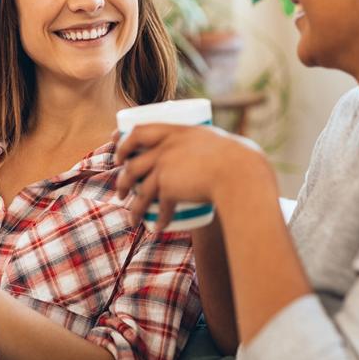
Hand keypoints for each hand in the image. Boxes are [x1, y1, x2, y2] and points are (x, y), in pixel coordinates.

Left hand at [115, 124, 269, 229]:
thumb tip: (205, 160)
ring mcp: (164, 166)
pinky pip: (156, 206)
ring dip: (133, 205)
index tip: (118, 152)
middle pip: (132, 163)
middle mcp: (165, 146)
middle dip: (122, 179)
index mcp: (176, 131)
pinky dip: (158, 219)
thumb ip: (204, 151)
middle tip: (120, 191)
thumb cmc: (238, 159)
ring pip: (138, 187)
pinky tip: (158, 228)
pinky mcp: (168, 187)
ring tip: (132, 217)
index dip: (124, 142)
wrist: (240, 172)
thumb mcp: (216, 144)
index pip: (139, 131)